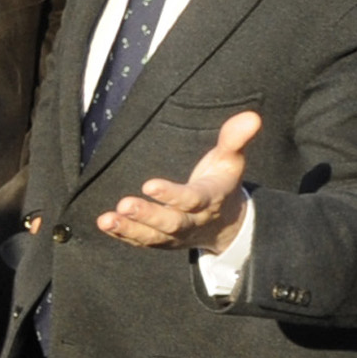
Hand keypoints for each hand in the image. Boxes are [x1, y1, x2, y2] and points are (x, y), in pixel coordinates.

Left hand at [99, 111, 258, 253]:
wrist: (225, 222)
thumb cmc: (221, 182)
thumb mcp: (231, 160)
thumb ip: (236, 139)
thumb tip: (252, 116)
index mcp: (211, 199)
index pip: (192, 199)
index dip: (172, 195)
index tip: (149, 185)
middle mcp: (193, 221)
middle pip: (170, 223)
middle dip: (148, 215)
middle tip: (124, 204)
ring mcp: (176, 235)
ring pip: (153, 236)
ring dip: (129, 229)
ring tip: (105, 220)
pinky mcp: (161, 241)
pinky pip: (141, 241)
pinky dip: (123, 235)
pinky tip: (104, 225)